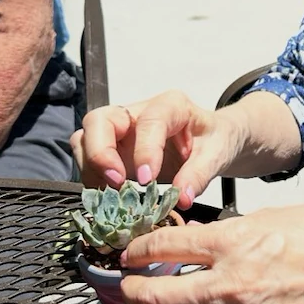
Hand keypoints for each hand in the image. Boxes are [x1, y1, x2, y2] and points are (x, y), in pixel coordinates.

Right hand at [72, 90, 225, 204]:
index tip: (148, 179)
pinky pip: (88, 161)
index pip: (149, 121)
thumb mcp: (218, 153)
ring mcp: (120, 131)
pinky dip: (94, 180)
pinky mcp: (112, 150)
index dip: (144, 149)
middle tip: (117, 182)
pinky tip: (111, 198)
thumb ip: (200, 174)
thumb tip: (181, 197)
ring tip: (113, 194)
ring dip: (92, 169)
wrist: (213, 140)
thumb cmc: (214, 139)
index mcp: (170, 105)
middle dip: (100, 152)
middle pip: (99, 120)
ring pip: (85, 139)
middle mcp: (137, 113)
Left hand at [120, 205, 303, 303]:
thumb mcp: (264, 217)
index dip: (137, 252)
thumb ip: (221, 236)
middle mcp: (231, 286)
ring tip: (224, 298)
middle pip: (157, 297)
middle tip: (129, 288)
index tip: (129, 255)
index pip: (164, 248)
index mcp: (232, 243)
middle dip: (133, 293)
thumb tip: (186, 245)